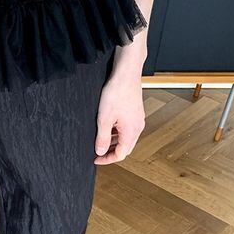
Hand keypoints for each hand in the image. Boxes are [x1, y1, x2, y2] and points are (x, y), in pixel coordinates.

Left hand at [94, 48, 145, 164]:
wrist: (126, 73)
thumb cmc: (116, 93)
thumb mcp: (104, 119)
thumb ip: (102, 138)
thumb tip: (100, 152)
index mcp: (131, 132)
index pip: (120, 154)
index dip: (107, 159)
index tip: (95, 159)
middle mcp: (138, 127)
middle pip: (125, 148)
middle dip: (111, 152)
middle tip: (97, 152)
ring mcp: (137, 119)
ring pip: (125, 138)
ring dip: (113, 142)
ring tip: (99, 140)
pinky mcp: (135, 112)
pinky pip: (126, 128)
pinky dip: (117, 132)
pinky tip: (107, 127)